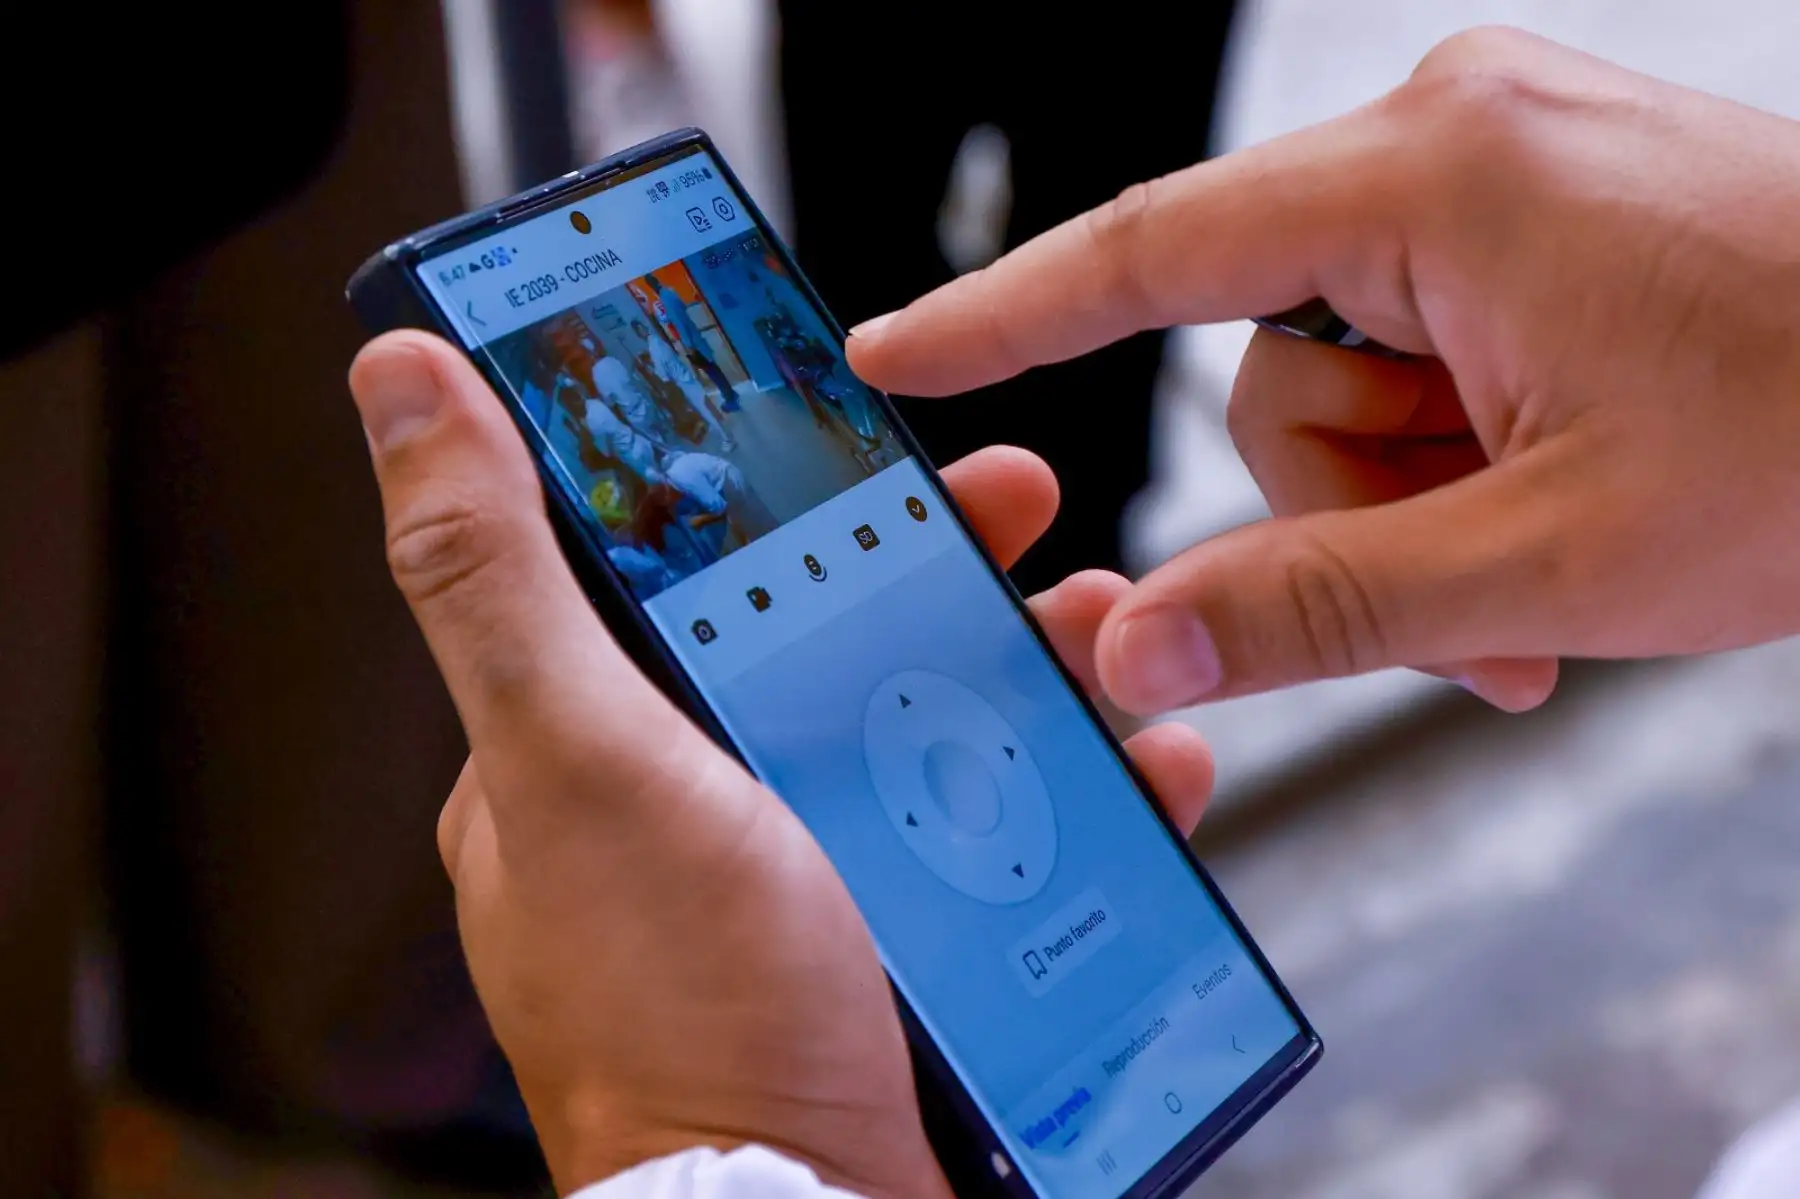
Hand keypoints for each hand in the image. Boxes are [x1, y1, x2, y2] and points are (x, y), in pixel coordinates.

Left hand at [346, 331, 1215, 1197]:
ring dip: (1027, 662)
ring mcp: (805, 878)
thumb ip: (497, 574)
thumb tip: (405, 386)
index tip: (855, 424)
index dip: (768, 483)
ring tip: (1104, 635)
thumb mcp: (575, 757)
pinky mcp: (900, 941)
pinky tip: (1140, 766)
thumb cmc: (681, 1015)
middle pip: (822, 634)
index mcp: (589, 751)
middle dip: (932, 561)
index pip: (676, 568)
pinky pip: (1001, 833)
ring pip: (926, 723)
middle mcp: (693, 810)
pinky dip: (1076, 790)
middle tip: (1018, 507)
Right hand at [848, 28, 1799, 713]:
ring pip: (1346, 387)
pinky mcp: (1534, 218)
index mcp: (1435, 178)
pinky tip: (1559, 515)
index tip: (893, 352)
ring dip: (1420, 511)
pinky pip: (1422, 356)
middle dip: (1350, 517)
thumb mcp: (1552, 554)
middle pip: (1266, 371)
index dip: (1000, 317)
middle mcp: (1450, 143)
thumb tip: (1140, 639)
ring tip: (1549, 575)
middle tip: (1476, 611)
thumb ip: (1319, 606)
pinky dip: (1463, 464)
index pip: (1144, 251)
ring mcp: (1498, 175)